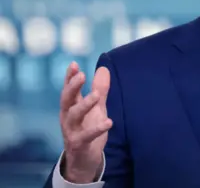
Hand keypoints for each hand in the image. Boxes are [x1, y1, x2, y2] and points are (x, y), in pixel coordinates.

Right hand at [59, 62, 112, 182]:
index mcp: (71, 107)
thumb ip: (99, 90)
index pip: (69, 89)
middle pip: (66, 100)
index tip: (74, 64)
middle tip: (81, 75)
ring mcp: (71, 131)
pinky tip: (109, 122)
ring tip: (96, 96)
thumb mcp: (96, 108)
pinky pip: (86, 136)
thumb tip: (103, 68)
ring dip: (84, 105)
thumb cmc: (88, 129)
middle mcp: (68, 117)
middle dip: (72, 87)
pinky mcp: (78, 144)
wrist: (83, 160)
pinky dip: (96, 129)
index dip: (70, 77)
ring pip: (74, 116)